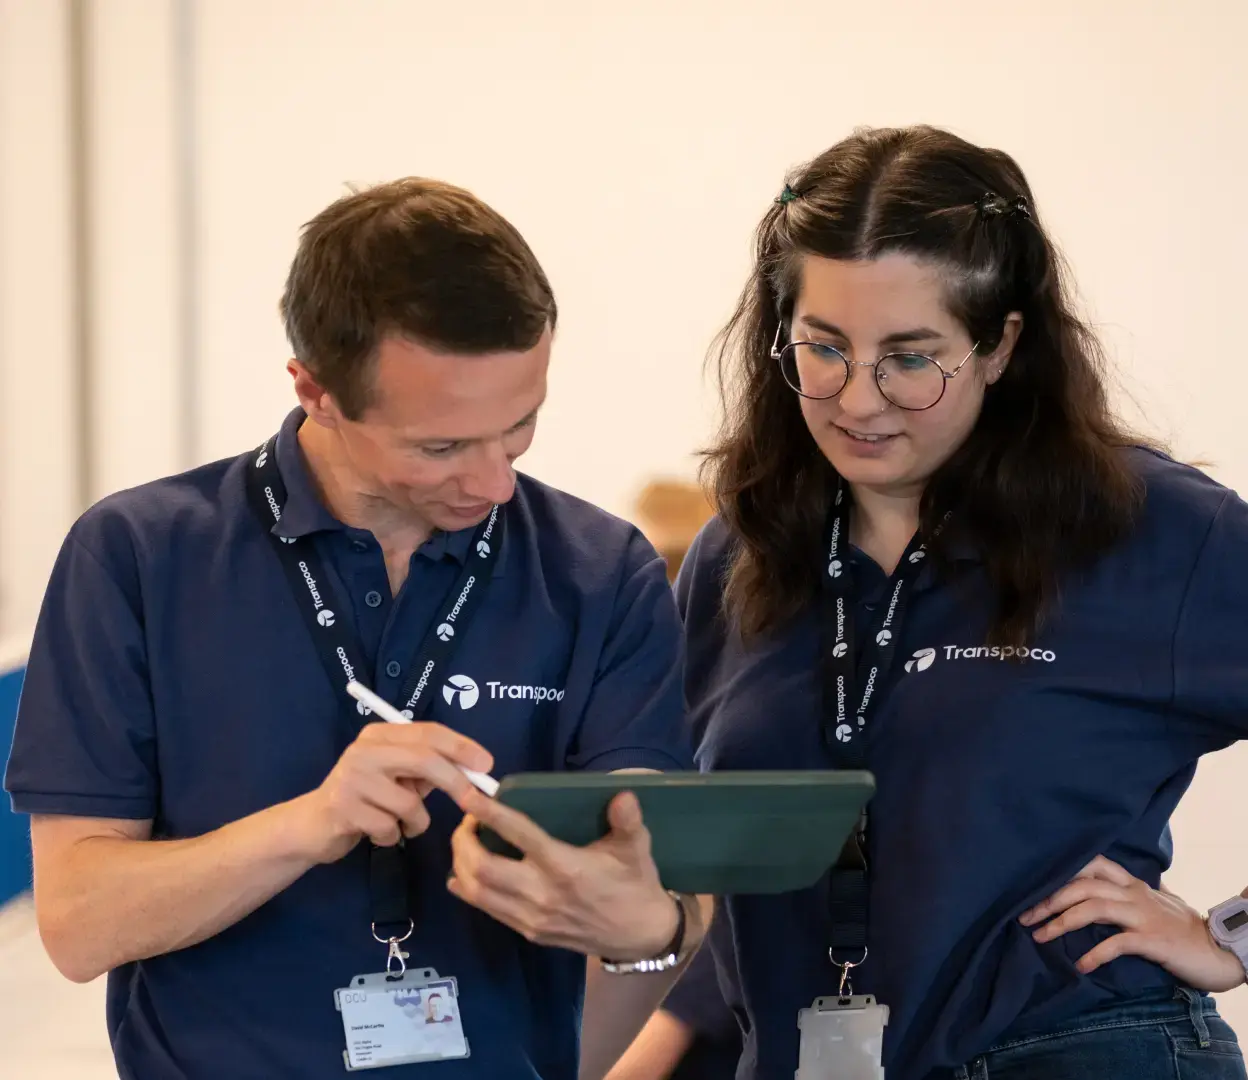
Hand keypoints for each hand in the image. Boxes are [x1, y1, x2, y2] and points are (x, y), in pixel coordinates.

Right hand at [305, 722, 493, 862]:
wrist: (312, 825)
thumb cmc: (367, 798)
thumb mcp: (398, 777)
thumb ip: (429, 769)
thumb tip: (475, 771)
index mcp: (380, 734)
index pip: (428, 732)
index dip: (461, 746)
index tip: (487, 764)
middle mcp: (364, 750)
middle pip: (423, 760)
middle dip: (455, 782)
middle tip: (474, 801)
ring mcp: (351, 777)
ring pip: (409, 803)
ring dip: (415, 822)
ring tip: (399, 824)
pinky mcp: (342, 808)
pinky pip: (390, 828)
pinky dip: (392, 837)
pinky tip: (376, 833)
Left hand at [447, 790, 685, 959]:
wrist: (639, 935)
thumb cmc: (634, 884)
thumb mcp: (637, 849)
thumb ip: (628, 821)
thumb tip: (623, 796)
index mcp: (566, 867)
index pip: (519, 835)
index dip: (490, 814)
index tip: (469, 796)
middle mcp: (542, 893)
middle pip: (483, 869)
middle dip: (463, 842)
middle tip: (466, 820)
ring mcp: (532, 918)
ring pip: (478, 893)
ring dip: (460, 865)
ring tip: (464, 843)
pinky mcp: (530, 932)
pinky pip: (488, 909)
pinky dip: (468, 890)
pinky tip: (464, 873)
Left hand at [1020, 855, 1246, 991]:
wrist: (1220, 950)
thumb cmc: (1183, 928)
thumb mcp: (1155, 902)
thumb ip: (1130, 892)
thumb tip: (1107, 886)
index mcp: (1131, 883)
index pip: (1090, 865)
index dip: (1059, 874)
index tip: (1032, 889)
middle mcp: (1134, 893)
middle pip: (1082, 886)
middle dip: (1049, 900)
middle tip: (1025, 917)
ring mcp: (1143, 915)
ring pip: (1093, 908)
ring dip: (1061, 922)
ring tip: (1041, 937)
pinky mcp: (1153, 939)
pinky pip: (1117, 943)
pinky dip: (1095, 953)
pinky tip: (1080, 965)